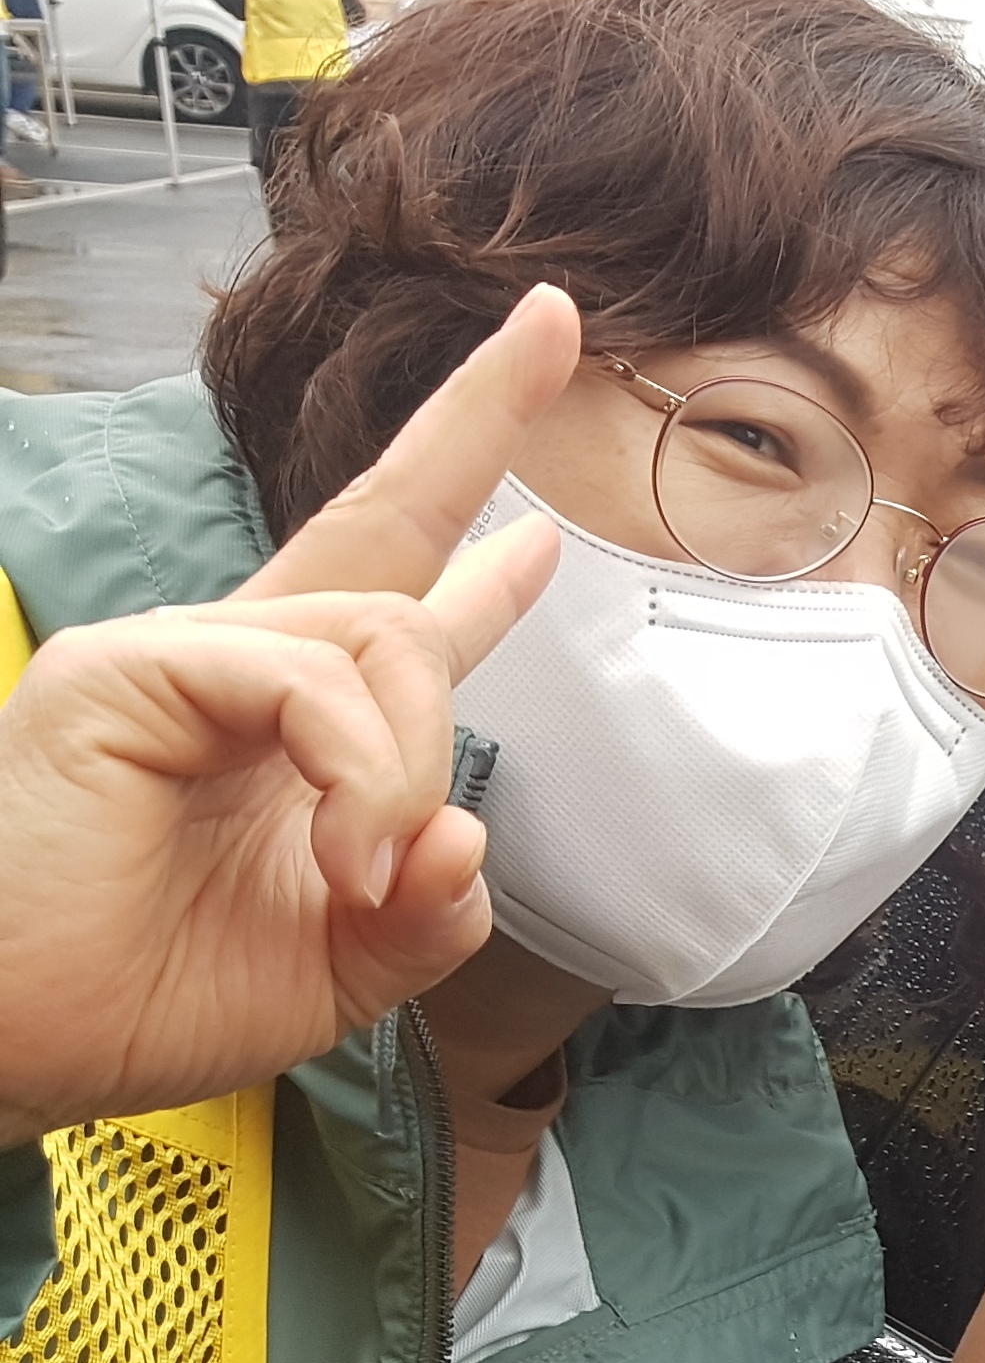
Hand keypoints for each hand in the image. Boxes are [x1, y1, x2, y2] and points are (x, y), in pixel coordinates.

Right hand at [0, 289, 578, 1142]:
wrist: (18, 1044)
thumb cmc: (145, 997)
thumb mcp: (341, 965)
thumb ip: (428, 910)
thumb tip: (469, 835)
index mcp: (288, 722)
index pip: (396, 578)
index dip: (468, 491)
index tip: (543, 381)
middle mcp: (232, 665)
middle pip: (385, 525)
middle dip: (478, 419)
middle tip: (553, 318)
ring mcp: (174, 655)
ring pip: (384, 638)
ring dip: (411, 766)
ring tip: (368, 872)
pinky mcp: (128, 670)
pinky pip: (310, 680)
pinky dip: (358, 771)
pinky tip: (344, 851)